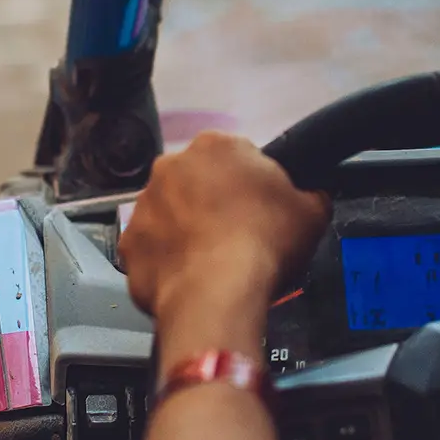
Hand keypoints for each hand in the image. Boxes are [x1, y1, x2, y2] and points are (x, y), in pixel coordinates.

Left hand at [120, 133, 329, 367]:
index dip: (250, 185)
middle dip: (211, 203)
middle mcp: (171, 165)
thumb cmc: (265, 243)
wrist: (217, 293)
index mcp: (217, 146)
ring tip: (211, 262)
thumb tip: (311, 196)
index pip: (236, 157)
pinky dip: (166, 262)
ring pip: (168, 213)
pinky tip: (188, 279)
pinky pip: (150, 249)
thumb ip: (310, 195)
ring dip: (185, 230)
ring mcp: (143, 204)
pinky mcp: (128, 244)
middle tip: (236, 236)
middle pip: (196, 181)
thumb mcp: (312, 213)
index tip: (259, 211)